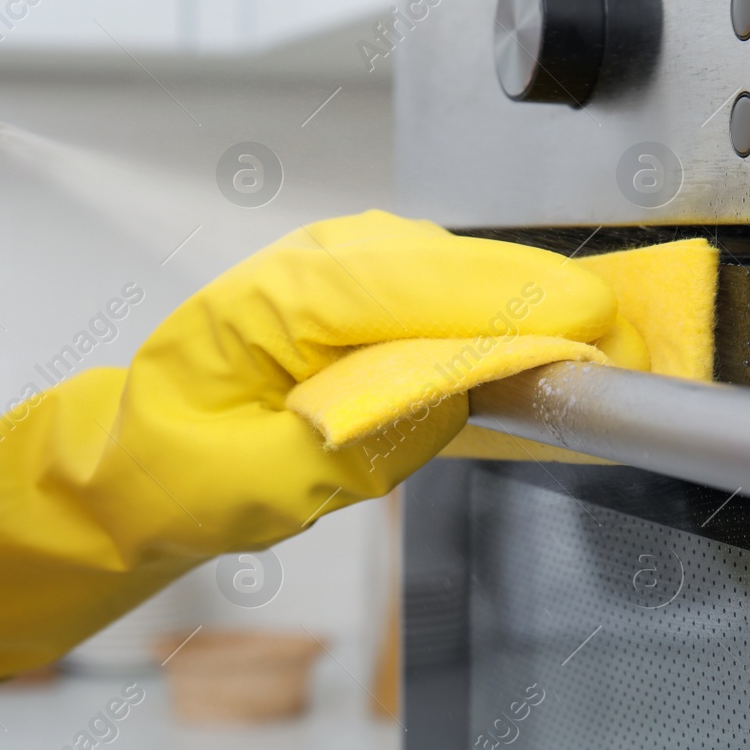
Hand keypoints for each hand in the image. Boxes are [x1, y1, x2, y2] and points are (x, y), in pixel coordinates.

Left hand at [0, 211, 615, 682]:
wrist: (134, 459)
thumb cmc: (178, 470)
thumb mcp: (259, 486)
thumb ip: (360, 441)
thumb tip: (457, 395)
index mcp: (275, 303)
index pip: (415, 286)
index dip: (513, 306)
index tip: (589, 329)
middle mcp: (310, 264)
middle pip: (451, 263)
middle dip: (535, 301)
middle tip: (614, 349)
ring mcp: (334, 266)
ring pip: (454, 268)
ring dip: (518, 305)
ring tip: (580, 352)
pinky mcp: (354, 285)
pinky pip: (440, 285)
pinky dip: (489, 312)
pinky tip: (522, 346)